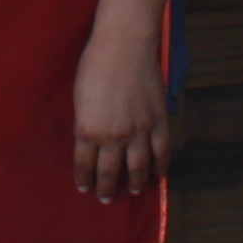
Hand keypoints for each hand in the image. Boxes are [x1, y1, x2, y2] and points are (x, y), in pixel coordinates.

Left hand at [69, 15, 171, 203]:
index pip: (84, 164)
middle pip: (109, 171)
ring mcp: (139, 131)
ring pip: (137, 168)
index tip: (84, 187)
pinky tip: (158, 175)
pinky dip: (161, 167)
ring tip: (132, 192)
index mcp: (88, 130)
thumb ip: (85, 122)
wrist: (124, 45)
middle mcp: (113, 137)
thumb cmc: (95, 64)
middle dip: (106, 188)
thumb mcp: (80, 97)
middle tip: (105, 198)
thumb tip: (89, 139)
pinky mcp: (158, 122)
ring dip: (134, 183)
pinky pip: (161, 152)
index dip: (84, 178)